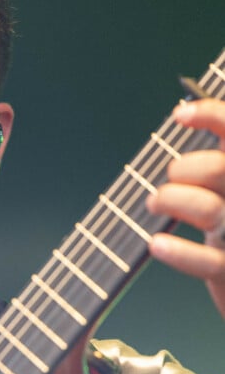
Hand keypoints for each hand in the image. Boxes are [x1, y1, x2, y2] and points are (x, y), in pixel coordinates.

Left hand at [147, 98, 224, 317]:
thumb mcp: (223, 186)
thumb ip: (215, 161)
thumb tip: (186, 111)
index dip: (212, 115)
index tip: (180, 114)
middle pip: (219, 170)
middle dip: (183, 168)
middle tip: (169, 178)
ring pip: (208, 209)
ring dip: (170, 200)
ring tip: (154, 202)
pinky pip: (207, 262)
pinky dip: (179, 252)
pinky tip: (156, 243)